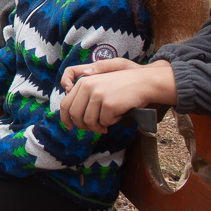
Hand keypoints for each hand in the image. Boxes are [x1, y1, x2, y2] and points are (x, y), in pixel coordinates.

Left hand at [59, 59, 176, 133]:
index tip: (70, 127)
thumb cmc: (124, 85)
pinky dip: (111, 123)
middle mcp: (87, 86)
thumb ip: (85, 94)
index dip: (65, 118)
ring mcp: (98, 95)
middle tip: (95, 128)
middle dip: (84, 126)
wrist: (145, 82)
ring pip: (89, 121)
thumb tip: (72, 113)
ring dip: (98, 127)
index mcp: (83, 82)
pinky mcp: (109, 104)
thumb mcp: (101, 83)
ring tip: (107, 124)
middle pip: (75, 115)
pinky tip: (118, 115)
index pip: (65, 104)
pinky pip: (104, 122)